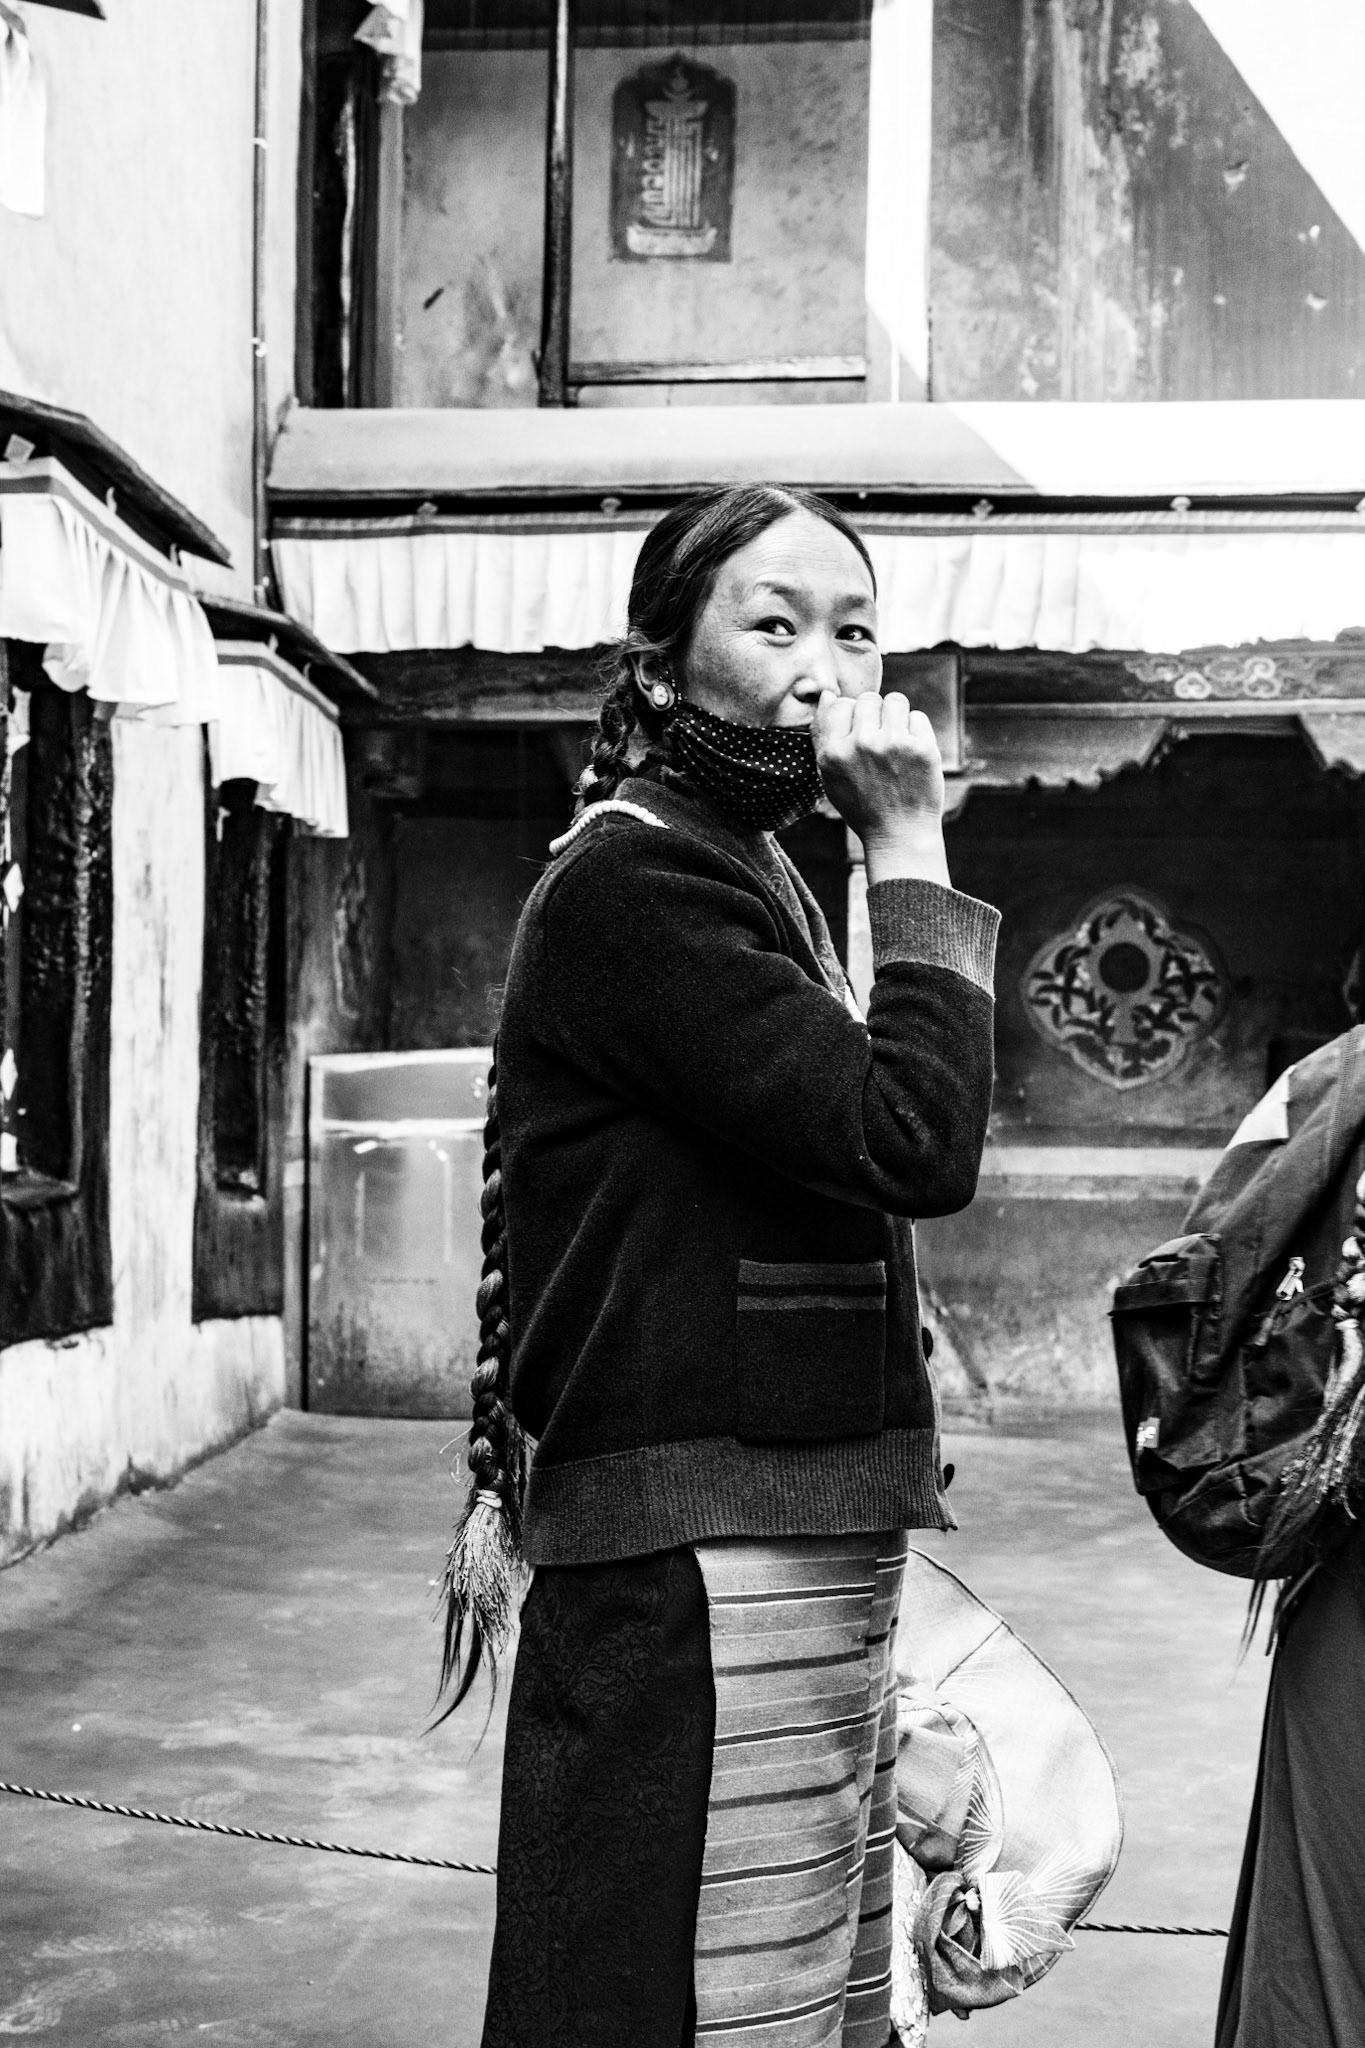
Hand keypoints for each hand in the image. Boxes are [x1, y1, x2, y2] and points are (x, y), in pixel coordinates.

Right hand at [813, 689, 950, 887]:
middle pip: (868, 699)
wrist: (899, 835)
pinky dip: (916, 732)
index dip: (852, 718)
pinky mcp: (922, 748)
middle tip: (880, 742)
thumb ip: (824, 736)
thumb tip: (828, 694)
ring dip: (896, 717)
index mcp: (833, 753)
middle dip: (875, 715)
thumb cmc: (863, 804)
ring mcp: (893, 744)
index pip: (840, 704)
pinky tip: (911, 755)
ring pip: (895, 700)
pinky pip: (917, 717)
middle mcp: (861, 744)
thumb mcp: (831, 777)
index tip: (860, 738)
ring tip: (896, 743)